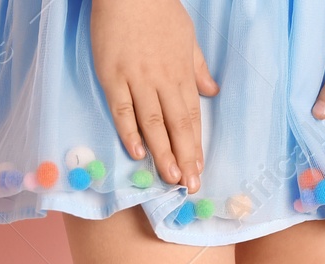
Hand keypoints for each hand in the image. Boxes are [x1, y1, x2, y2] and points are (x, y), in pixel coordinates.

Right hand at [91, 0, 217, 192]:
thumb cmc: (158, 10)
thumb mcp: (187, 36)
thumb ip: (198, 67)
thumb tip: (212, 91)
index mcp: (180, 72)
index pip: (191, 116)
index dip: (196, 145)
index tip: (199, 170)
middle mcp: (161, 80)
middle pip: (176, 125)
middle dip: (185, 157)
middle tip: (189, 186)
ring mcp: (136, 79)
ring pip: (152, 122)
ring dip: (163, 152)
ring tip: (170, 178)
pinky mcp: (112, 76)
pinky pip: (122, 109)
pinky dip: (129, 131)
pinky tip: (138, 152)